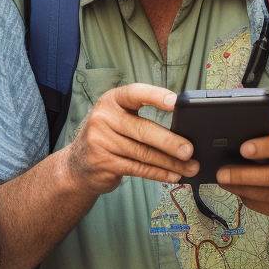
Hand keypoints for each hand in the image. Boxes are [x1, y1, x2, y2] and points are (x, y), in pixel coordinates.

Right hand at [62, 82, 198, 195]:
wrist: (78, 164)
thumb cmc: (108, 137)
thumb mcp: (119, 119)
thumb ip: (142, 119)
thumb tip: (182, 133)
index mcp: (111, 101)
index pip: (135, 93)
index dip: (155, 96)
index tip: (175, 101)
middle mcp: (103, 118)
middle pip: (142, 130)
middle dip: (170, 141)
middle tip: (189, 150)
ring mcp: (100, 141)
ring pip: (143, 153)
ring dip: (170, 163)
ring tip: (189, 167)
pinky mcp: (103, 162)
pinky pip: (137, 168)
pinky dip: (159, 173)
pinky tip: (173, 176)